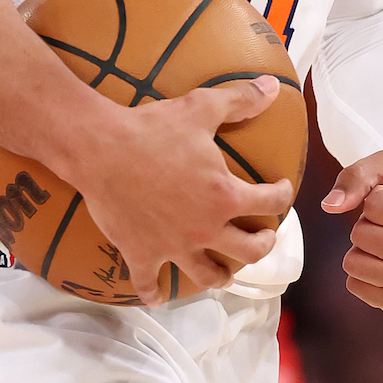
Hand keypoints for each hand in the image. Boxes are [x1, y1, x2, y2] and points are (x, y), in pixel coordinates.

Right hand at [67, 76, 295, 306]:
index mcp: (225, 196)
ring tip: (224, 272)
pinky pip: (149, 284)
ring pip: (208, 275)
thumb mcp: (201, 106)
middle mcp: (205, 228)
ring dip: (221, 275)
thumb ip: (240, 99)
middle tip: (263, 236)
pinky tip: (157, 295)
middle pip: (248, 252)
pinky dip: (154, 293)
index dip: (282, 196)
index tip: (282, 190)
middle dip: (262, 245)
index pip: (269, 203)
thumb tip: (272, 87)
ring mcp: (173, 246)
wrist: (100, 148)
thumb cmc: (153, 128)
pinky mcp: (142, 254)